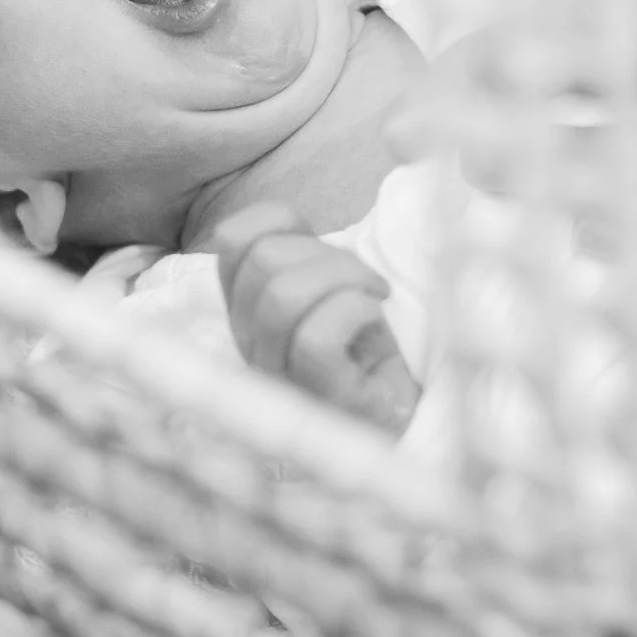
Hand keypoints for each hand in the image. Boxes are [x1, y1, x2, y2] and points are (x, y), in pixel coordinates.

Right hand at [209, 204, 420, 433]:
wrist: (404, 419)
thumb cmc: (372, 352)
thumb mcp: (336, 290)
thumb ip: (311, 258)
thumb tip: (299, 217)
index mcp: (248, 308)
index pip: (233, 238)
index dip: (279, 219)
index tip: (322, 242)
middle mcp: (251, 341)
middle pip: (262, 261)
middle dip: (324, 253)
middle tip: (364, 279)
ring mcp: (278, 375)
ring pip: (282, 296)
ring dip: (343, 278)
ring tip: (375, 295)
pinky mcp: (315, 397)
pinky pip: (316, 337)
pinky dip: (355, 312)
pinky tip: (376, 319)